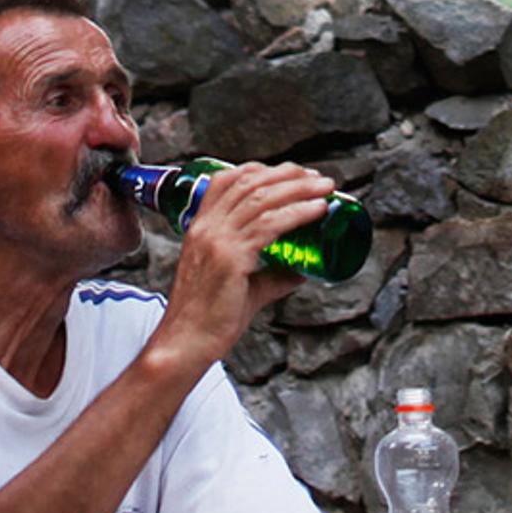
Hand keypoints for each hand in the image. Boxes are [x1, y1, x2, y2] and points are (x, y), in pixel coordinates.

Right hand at [154, 161, 331, 363]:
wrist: (186, 342)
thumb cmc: (208, 318)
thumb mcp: (242, 286)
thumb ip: (272, 275)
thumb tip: (303, 269)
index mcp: (200, 227)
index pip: (226, 181)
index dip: (260, 170)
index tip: (290, 172)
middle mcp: (206, 227)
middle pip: (250, 183)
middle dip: (288, 174)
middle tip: (317, 178)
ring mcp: (217, 240)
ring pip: (262, 199)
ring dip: (299, 188)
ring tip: (324, 188)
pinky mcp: (232, 258)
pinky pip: (269, 225)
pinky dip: (298, 212)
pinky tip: (316, 210)